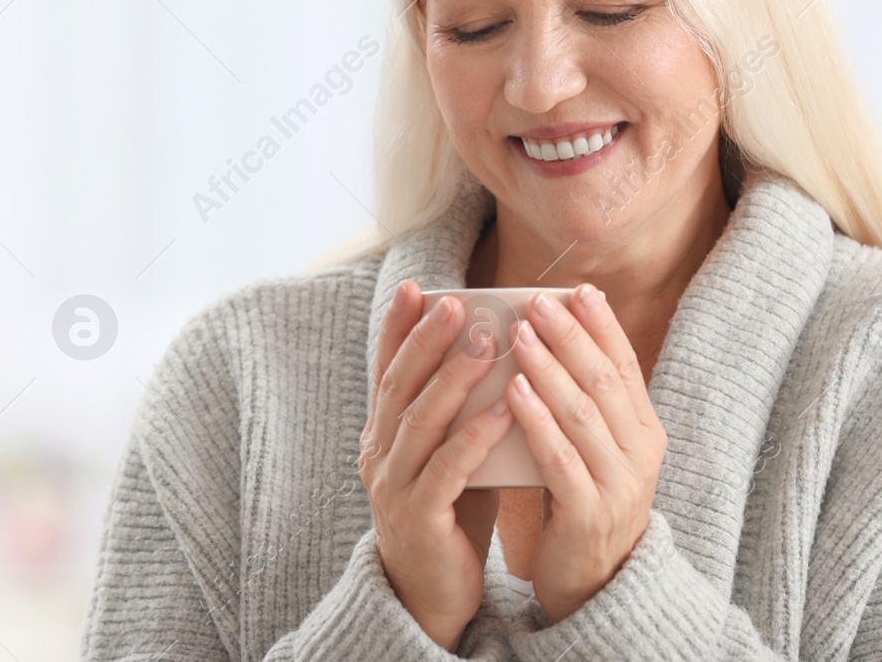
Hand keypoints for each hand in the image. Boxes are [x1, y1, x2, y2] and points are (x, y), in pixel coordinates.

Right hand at [361, 279, 516, 650]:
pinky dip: (475, 435)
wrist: (431, 595)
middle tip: (455, 303)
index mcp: (381, 436)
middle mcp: (378, 454)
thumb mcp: (448, 453)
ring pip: (420, 421)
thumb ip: (458, 413)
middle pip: (400, 386)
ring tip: (484, 341)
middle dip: (426, 340)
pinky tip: (503, 409)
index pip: (386, 371)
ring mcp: (392, 487)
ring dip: (453, 378)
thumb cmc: (449, 515)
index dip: (397, 329)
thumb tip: (494, 352)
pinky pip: (448, 468)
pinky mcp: (418, 517)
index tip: (414, 287)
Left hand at [505, 283, 667, 622]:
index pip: (626, 366)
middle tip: (538, 301)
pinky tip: (514, 392)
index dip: (603, 327)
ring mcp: (620, 485)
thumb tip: (552, 335)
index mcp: (645, 431)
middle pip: (604, 382)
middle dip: (571, 337)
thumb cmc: (581, 500)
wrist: (592, 583)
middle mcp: (641, 453)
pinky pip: (561, 459)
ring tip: (520, 335)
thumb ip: (583, 401)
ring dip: (550, 370)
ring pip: (583, 414)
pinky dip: (538, 421)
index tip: (578, 290)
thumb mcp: (594, 447)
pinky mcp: (590, 515)